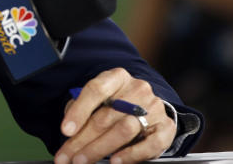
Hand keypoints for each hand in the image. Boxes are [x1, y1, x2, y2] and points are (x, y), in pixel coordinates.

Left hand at [54, 68, 174, 163]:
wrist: (147, 107)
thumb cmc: (115, 103)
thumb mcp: (98, 99)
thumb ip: (83, 109)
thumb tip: (70, 131)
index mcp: (117, 77)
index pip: (96, 90)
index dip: (79, 111)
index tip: (65, 130)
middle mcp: (137, 89)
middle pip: (106, 116)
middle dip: (82, 140)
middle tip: (67, 156)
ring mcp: (153, 107)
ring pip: (124, 130)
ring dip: (100, 149)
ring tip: (83, 160)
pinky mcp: (166, 127)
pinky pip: (150, 144)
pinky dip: (131, 154)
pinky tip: (115, 161)